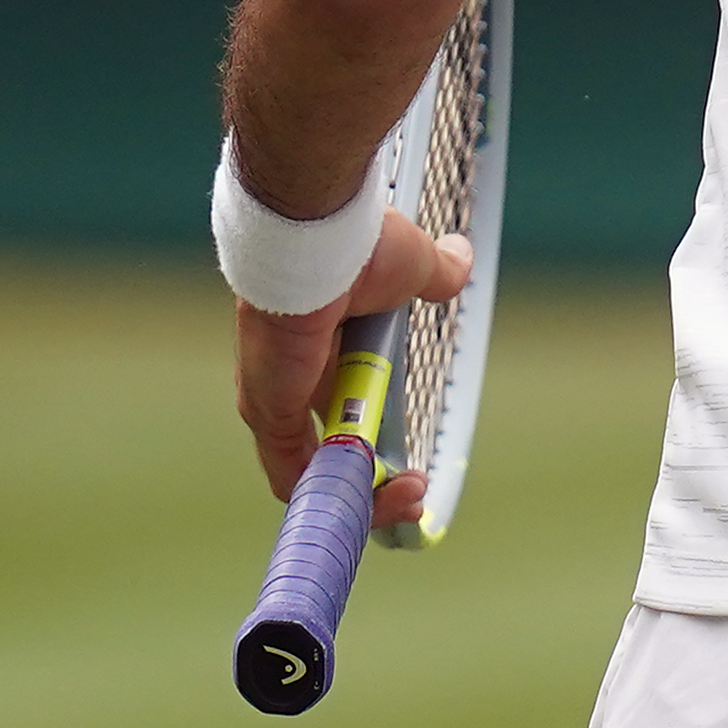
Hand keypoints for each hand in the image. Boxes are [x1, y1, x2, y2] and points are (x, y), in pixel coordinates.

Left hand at [233, 209, 470, 517]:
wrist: (317, 229)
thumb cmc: (355, 242)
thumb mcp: (410, 266)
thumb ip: (435, 273)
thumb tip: (460, 258)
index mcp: (318, 353)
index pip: (337, 416)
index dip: (374, 449)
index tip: (412, 466)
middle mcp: (289, 381)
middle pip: (327, 452)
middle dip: (374, 483)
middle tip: (414, 488)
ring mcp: (274, 399)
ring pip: (313, 469)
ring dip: (362, 491)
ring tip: (407, 496)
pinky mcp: (268, 410)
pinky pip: (293, 474)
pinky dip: (334, 493)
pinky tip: (377, 497)